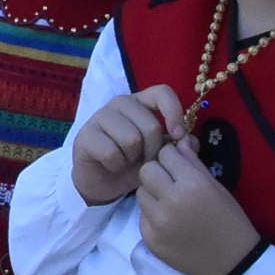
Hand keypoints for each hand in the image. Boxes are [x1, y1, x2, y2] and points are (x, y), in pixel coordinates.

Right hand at [71, 87, 176, 204]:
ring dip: (133, 159)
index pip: (162, 93)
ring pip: (131, 139)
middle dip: (152, 151)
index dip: (174, 112)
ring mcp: (100, 117)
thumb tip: (189, 140)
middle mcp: (120, 104)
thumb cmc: (133, 163)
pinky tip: (112, 166)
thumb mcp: (160, 155)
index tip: (177, 135)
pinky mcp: (85, 135)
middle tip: (144, 160)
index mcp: (141, 102)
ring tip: (127, 162)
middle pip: (150, 125)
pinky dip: (116, 166)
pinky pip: (111, 152)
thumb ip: (178, 147)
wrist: (102, 181)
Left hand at [134, 141, 261, 274]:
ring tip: (170, 203)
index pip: (165, 154)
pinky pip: (142, 216)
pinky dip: (152, 215)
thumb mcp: (216, 186)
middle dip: (158, 172)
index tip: (179, 165)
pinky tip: (169, 222)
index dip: (172, 157)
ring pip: (140, 193)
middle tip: (170, 182)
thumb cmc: (229, 219)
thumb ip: (193, 162)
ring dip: (152, 194)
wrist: (232, 261)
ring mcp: (158, 223)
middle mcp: (171, 201)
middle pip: (146, 171)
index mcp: (192, 184)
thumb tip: (177, 142)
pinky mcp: (150, 239)